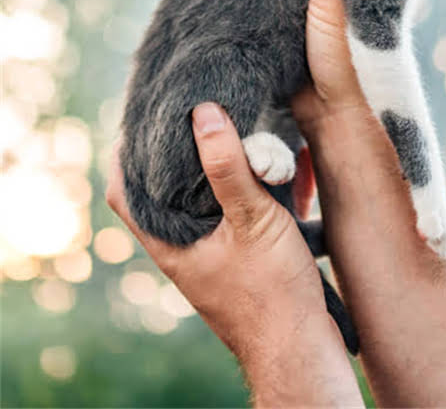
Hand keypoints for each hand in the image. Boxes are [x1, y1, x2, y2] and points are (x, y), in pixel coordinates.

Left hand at [107, 102, 361, 406]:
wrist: (303, 352)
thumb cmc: (273, 294)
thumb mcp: (252, 220)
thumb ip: (228, 167)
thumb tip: (203, 113)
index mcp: (170, 243)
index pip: (126, 190)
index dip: (128, 153)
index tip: (147, 117)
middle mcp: (185, 247)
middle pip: (171, 187)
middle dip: (189, 149)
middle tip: (204, 111)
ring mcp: (216, 253)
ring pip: (213, 195)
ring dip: (233, 163)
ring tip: (252, 128)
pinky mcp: (246, 257)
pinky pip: (247, 209)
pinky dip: (263, 184)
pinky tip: (292, 165)